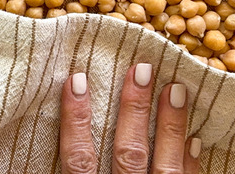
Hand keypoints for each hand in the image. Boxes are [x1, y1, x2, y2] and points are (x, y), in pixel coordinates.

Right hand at [59, 64, 200, 173]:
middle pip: (128, 151)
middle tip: (141, 70)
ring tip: (176, 90)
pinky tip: (193, 139)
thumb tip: (41, 145)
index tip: (77, 80)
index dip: (76, 119)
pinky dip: (189, 162)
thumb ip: (71, 168)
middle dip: (134, 110)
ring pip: (164, 165)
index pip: (79, 156)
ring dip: (170, 126)